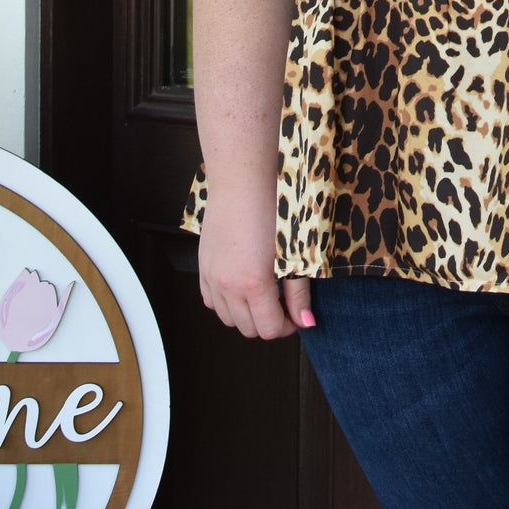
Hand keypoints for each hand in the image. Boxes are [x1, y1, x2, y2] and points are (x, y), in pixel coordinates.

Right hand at [197, 175, 312, 340]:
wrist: (243, 179)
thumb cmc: (273, 208)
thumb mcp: (294, 251)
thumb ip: (299, 292)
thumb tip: (306, 321)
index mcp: (252, 284)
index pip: (269, 328)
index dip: (288, 326)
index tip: (298, 314)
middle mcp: (226, 286)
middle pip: (248, 328)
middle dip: (269, 321)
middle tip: (284, 302)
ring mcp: (211, 277)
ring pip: (227, 318)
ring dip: (247, 314)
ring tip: (265, 293)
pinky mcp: (202, 266)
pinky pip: (210, 301)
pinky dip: (227, 302)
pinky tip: (243, 285)